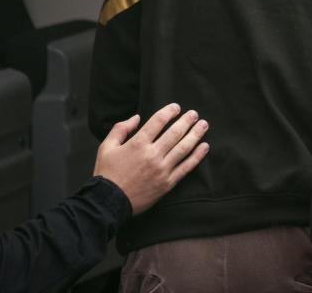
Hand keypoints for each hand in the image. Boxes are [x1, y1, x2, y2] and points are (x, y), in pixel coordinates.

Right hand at [93, 104, 208, 214]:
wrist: (109, 202)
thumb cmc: (107, 174)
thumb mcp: (106, 147)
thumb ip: (120, 129)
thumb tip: (136, 117)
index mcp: (137, 144)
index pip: (158, 121)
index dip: (169, 111)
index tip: (176, 107)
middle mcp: (152, 155)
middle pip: (175, 133)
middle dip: (187, 121)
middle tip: (194, 114)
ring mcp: (162, 170)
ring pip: (183, 148)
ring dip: (195, 135)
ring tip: (204, 125)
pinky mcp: (167, 183)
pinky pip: (186, 167)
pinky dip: (197, 156)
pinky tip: (205, 147)